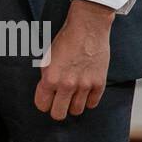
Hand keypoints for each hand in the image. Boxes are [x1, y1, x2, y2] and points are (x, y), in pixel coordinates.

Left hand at [33, 0, 113, 120]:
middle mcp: (67, 85)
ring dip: (73, 105)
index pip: (42, 105)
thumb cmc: (66, 40)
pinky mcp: (99, 83)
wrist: (87, 27)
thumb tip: (47, 93)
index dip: (43, 103)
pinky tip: (85, 91)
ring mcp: (84, 85)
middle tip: (59, 102)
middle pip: (59, 114)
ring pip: (77, 111)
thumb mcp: (48, 58)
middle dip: (57, 109)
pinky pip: (93, 104)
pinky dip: (88, 100)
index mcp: (50, 78)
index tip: (47, 99)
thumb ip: (47, 77)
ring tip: (72, 95)